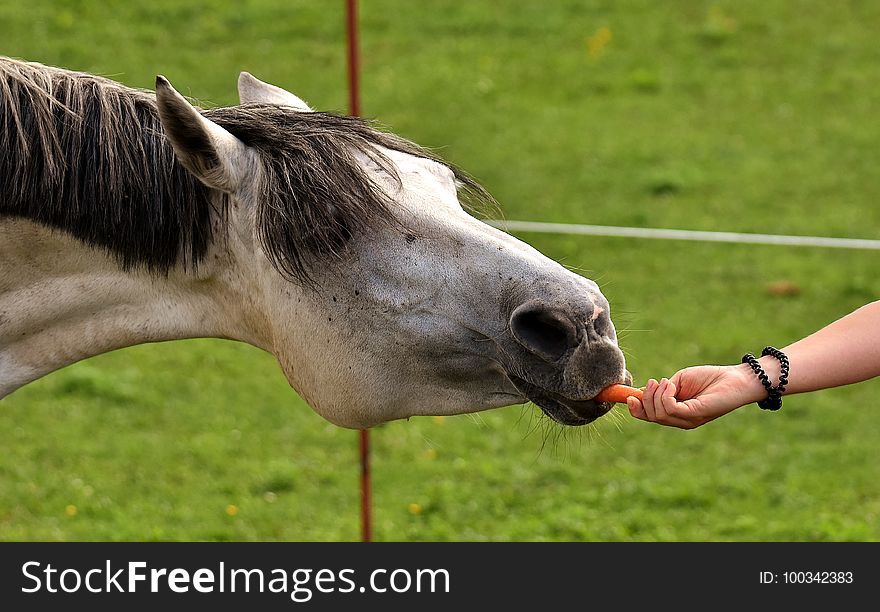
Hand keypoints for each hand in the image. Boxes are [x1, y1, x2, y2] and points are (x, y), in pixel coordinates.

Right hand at [627, 365, 761, 428]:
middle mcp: (680, 420)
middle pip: (650, 416)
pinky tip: (671, 384)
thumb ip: (663, 389)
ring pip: (658, 413)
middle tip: (653, 382)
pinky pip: (669, 408)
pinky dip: (665, 394)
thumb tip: (643, 392)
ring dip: (655, 394)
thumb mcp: (679, 381)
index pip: (648, 417)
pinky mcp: (694, 415)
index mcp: (675, 413)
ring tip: (666, 381)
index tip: (630, 395)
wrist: (735, 379)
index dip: (636, 409)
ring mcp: (687, 420)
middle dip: (645, 398)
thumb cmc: (709, 378)